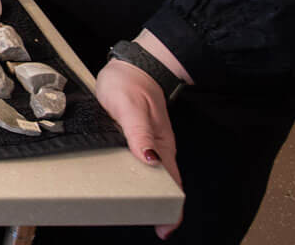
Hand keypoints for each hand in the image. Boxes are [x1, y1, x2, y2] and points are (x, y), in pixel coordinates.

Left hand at [97, 60, 183, 238]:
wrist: (132, 66)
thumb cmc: (129, 82)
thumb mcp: (129, 106)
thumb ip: (138, 132)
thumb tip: (148, 159)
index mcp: (159, 144)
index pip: (171, 182)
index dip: (171, 207)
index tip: (165, 227)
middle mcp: (157, 147)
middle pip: (162, 183)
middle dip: (156, 205)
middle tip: (145, 222)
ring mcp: (149, 144)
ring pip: (150, 174)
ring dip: (144, 192)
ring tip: (131, 211)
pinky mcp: (138, 139)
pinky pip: (140, 162)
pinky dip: (134, 176)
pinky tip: (123, 183)